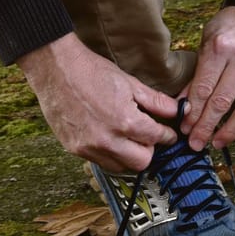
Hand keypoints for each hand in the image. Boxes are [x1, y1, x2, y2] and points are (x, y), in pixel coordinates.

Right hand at [18, 33, 177, 171]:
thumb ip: (156, 101)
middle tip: (148, 136)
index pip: (156, 139)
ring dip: (129, 156)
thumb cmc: (91, 71)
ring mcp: (89, 147)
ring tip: (128, 137)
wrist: (56, 68)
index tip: (167, 133)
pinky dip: (110, 154)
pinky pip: (100, 162)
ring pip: (121, 167)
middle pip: (142, 162)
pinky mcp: (74, 149)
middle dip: (149, 150)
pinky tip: (109, 137)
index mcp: (124, 121)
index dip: (166, 135)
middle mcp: (107, 140)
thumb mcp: (129, 83)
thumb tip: (178, 110)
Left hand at [183, 5, 234, 149]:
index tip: (185, 127)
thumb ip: (197, 73)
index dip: (193, 113)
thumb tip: (185, 105)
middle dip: (206, 127)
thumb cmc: (230, 26)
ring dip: (230, 132)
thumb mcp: (207, 41)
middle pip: (222, 103)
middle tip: (196, 143)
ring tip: (217, 142)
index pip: (203, 89)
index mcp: (221, 48)